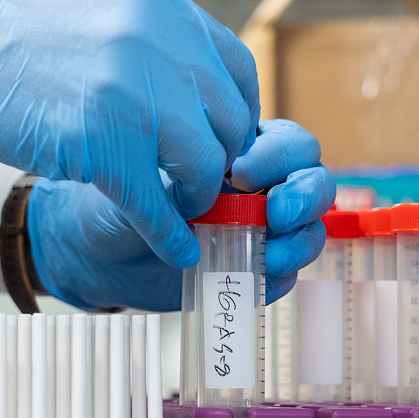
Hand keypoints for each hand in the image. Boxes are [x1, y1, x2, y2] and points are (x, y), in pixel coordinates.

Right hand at [0, 0, 258, 268]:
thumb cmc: (7, 35)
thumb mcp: (98, 13)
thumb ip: (151, 45)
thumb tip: (192, 97)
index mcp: (159, 4)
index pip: (235, 70)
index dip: (236, 116)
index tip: (225, 144)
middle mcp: (155, 40)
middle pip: (228, 119)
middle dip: (222, 162)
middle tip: (204, 185)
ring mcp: (129, 91)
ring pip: (203, 162)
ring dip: (200, 197)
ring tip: (183, 211)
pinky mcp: (99, 141)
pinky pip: (156, 201)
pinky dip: (170, 232)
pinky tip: (175, 247)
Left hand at [27, 120, 334, 310]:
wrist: (105, 254)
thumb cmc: (123, 201)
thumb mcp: (143, 184)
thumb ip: (177, 185)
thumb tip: (210, 190)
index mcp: (243, 151)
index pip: (289, 144)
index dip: (276, 156)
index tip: (238, 172)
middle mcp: (263, 188)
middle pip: (314, 180)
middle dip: (304, 194)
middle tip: (275, 212)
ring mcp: (265, 232)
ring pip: (312, 227)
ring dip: (300, 238)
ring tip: (268, 250)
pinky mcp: (258, 272)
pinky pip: (290, 273)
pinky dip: (282, 272)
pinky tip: (257, 271)